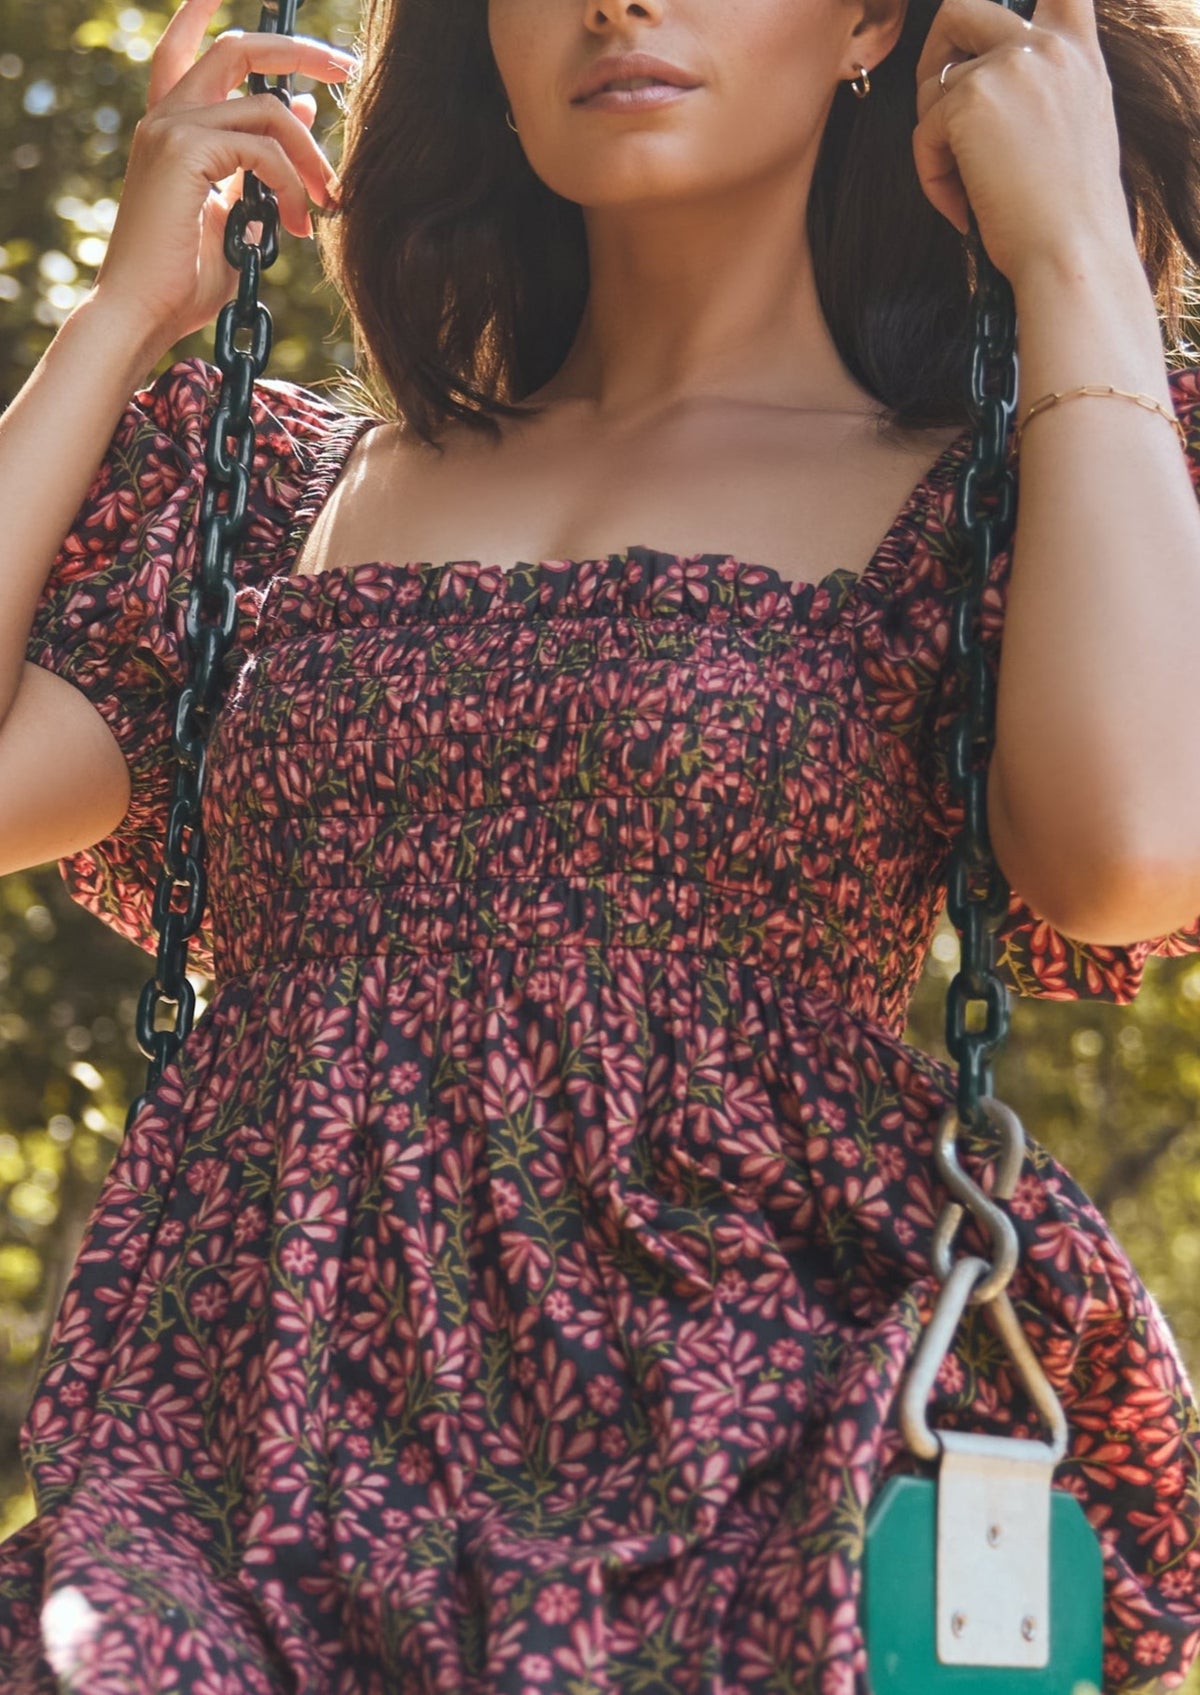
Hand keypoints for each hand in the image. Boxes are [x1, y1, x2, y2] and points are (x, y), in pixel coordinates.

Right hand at [91, 0, 353, 359]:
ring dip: (311, 156)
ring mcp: (172, 129)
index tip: (269, 10)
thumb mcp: (238, 213)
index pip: (191, 51)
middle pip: (238, 49)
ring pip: (268, 107)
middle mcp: (167, 117)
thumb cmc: (185, 280)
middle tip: (347, 68)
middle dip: (300, 51)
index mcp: (172, 129)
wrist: (143, 313)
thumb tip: (302, 114)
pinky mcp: (184, 151)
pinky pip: (262, 147)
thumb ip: (263, 166)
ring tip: (327, 203)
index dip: (216, 16)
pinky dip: (292, 182)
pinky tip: (299, 223)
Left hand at [911, 0, 1134, 289]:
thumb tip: (977, 90)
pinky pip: (923, 132)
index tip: (981, 42)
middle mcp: (1045, 45)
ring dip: (935, 140)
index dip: (1010, 3)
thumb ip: (1041, 89)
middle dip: (933, 58)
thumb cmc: (1069, 215)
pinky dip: (931, 175)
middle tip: (940, 118)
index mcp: (1077, 51)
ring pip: (933, 85)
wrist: (1072, 253)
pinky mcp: (970, 100)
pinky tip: (963, 208)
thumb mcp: (1074, 128)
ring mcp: (1009, 65)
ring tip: (966, 186)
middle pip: (960, 9)